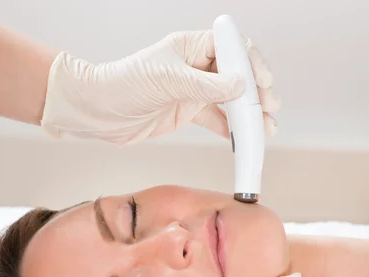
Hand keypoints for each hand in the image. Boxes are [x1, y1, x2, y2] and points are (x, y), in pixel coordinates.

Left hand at [40, 30, 279, 144]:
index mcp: (192, 46)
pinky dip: (231, 129)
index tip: (264, 81)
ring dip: (248, 114)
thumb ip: (207, 84)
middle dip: (256, 91)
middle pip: (236, 75)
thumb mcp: (169, 80)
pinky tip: (243, 138)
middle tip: (269, 107)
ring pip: (230, 100)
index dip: (251, 63)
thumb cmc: (124, 84)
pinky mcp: (187, 111)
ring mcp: (192, 90)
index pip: (232, 48)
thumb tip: (241, 87)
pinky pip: (216, 119)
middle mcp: (195, 66)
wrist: (99, 112)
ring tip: (264, 128)